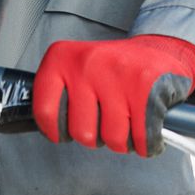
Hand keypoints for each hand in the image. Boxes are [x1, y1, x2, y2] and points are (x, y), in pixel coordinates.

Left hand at [32, 35, 194, 156]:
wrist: (161, 50)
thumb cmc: (114, 69)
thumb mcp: (76, 68)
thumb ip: (56, 92)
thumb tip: (33, 123)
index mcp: (61, 58)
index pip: (44, 110)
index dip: (54, 131)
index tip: (61, 134)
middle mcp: (87, 63)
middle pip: (81, 132)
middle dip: (96, 136)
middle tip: (105, 121)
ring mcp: (117, 75)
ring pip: (112, 139)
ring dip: (123, 141)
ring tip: (128, 121)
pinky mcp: (146, 88)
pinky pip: (141, 139)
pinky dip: (146, 144)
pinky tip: (147, 129)